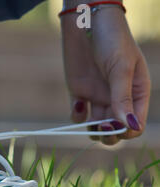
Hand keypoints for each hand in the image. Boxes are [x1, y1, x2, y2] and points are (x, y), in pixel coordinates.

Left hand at [61, 5, 150, 144]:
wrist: (86, 23)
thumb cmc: (112, 40)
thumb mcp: (121, 68)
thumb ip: (123, 98)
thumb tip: (131, 126)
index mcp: (136, 93)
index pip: (135, 125)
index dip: (127, 131)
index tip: (116, 125)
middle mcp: (117, 98)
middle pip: (115, 130)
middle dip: (110, 136)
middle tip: (102, 127)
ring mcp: (97, 97)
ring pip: (96, 127)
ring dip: (93, 131)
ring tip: (91, 120)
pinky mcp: (79, 93)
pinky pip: (78, 115)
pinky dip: (77, 116)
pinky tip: (79, 104)